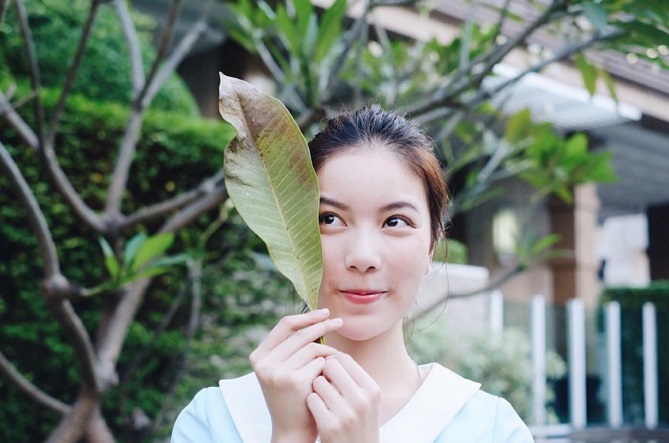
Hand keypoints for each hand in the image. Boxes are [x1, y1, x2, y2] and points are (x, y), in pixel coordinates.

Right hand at [249, 309, 342, 442]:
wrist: (292, 431)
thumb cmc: (293, 398)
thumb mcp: (284, 370)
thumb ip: (291, 348)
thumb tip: (316, 316)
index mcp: (259, 356)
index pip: (285, 325)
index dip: (306, 316)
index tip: (325, 313)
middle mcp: (264, 363)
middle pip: (301, 334)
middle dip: (323, 326)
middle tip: (340, 322)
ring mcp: (277, 372)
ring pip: (312, 348)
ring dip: (328, 352)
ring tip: (336, 361)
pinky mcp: (293, 381)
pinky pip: (319, 363)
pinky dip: (328, 367)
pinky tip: (330, 379)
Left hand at [307, 352, 381, 442]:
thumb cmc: (358, 423)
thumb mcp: (367, 400)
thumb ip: (354, 378)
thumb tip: (332, 353)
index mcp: (373, 390)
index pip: (344, 358)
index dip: (332, 362)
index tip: (329, 372)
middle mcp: (362, 400)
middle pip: (330, 365)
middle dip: (323, 372)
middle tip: (323, 384)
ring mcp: (346, 414)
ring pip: (318, 382)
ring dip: (316, 389)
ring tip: (322, 399)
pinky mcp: (330, 427)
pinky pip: (312, 399)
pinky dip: (311, 403)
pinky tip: (317, 411)